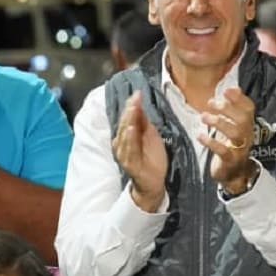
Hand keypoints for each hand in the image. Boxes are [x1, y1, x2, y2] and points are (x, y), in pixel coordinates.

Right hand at [113, 92, 167, 211]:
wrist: (154, 182)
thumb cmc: (151, 158)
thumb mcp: (150, 135)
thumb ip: (143, 121)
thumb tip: (138, 104)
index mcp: (126, 136)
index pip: (128, 118)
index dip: (132, 105)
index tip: (137, 93)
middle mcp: (122, 144)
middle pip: (125, 124)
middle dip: (130, 110)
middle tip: (135, 98)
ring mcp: (124, 154)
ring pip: (125, 136)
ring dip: (128, 121)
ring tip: (132, 110)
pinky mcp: (130, 164)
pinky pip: (129, 150)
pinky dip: (129, 139)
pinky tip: (131, 130)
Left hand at [198, 87, 256, 193]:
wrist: (234, 175)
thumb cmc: (230, 147)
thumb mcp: (232, 127)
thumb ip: (230, 110)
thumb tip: (228, 88)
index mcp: (247, 126)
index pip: (249, 109)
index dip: (239, 98)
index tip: (227, 89)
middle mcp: (246, 136)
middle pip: (243, 119)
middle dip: (228, 108)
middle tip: (212, 103)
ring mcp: (240, 149)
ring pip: (235, 133)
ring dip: (219, 122)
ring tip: (203, 117)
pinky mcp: (230, 161)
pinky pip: (223, 151)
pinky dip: (211, 142)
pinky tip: (200, 135)